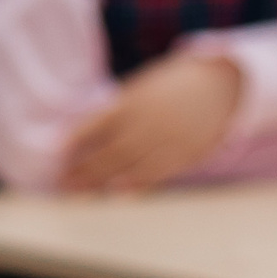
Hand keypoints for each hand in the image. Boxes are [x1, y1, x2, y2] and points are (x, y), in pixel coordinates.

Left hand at [59, 52, 242, 192]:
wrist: (219, 82)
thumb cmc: (170, 87)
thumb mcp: (141, 89)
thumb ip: (117, 112)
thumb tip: (85, 138)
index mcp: (132, 102)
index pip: (95, 123)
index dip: (75, 139)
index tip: (56, 154)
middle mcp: (148, 122)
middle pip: (109, 151)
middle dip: (83, 170)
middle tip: (62, 184)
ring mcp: (168, 139)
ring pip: (130, 166)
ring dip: (102, 182)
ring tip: (80, 194)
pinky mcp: (187, 152)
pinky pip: (158, 172)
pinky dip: (137, 184)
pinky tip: (118, 194)